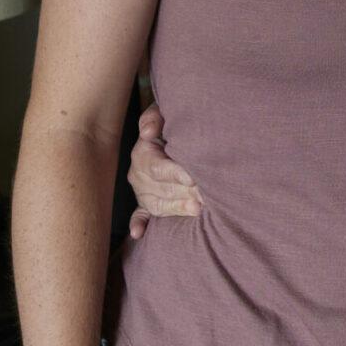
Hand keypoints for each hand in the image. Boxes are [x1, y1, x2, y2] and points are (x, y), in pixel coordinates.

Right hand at [126, 103, 202, 239]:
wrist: (166, 131)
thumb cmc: (171, 121)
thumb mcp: (162, 111)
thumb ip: (155, 117)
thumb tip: (147, 132)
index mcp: (143, 153)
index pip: (159, 167)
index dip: (177, 173)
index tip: (195, 178)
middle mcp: (138, 174)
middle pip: (162, 188)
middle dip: (185, 193)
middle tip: (207, 198)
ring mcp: (141, 190)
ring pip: (158, 203)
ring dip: (176, 208)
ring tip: (197, 210)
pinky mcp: (144, 202)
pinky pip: (140, 214)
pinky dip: (139, 223)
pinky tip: (138, 234)